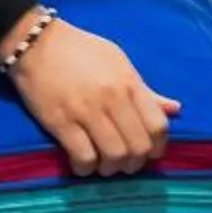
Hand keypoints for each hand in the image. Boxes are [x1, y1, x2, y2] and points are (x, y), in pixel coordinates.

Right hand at [3, 17, 181, 177]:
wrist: (36, 43)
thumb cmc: (81, 51)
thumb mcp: (119, 62)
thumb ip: (145, 91)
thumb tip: (175, 109)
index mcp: (129, 83)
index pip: (158, 126)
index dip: (158, 147)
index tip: (149, 153)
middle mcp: (112, 99)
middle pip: (138, 147)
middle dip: (135, 163)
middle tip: (125, 163)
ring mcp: (86, 111)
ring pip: (113, 156)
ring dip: (111, 168)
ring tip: (104, 165)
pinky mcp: (60, 123)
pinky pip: (83, 157)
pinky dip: (86, 168)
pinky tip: (83, 164)